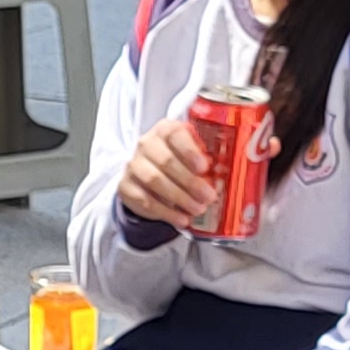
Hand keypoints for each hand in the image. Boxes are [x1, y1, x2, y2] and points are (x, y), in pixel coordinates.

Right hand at [114, 114, 224, 229]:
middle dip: (190, 181)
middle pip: (166, 161)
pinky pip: (145, 200)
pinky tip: (181, 219)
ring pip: (154, 180)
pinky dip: (166, 212)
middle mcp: (146, 144)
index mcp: (165, 130)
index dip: (189, 151)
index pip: (174, 134)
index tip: (204, 167)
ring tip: (197, 209)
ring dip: (179, 197)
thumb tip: (224, 172)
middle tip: (208, 196)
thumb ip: (204, 158)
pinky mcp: (125, 186)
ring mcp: (133, 165)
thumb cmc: (178, 162)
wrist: (147, 176)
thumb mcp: (192, 154)